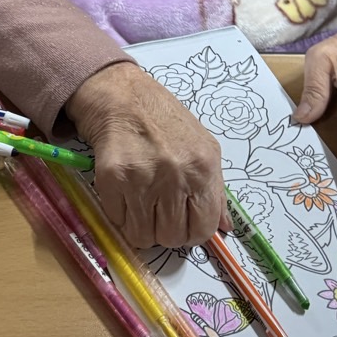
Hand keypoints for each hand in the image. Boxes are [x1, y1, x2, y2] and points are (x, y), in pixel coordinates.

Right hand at [65, 61, 229, 247]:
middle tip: (158, 211)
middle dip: (164, 231)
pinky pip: (117, 220)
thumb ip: (216, 191)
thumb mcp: (204, 149)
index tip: (182, 223)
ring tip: (140, 202)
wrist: (124, 98)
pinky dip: (119, 213)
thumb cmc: (166, 123)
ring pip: (142, 236)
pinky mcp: (112, 179)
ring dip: (140, 226)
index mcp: (203, 169)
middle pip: (172, 238)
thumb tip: (225, 227)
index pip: (202, 229)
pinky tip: (124, 192)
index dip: (191, 233)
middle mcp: (175, 176)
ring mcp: (142, 179)